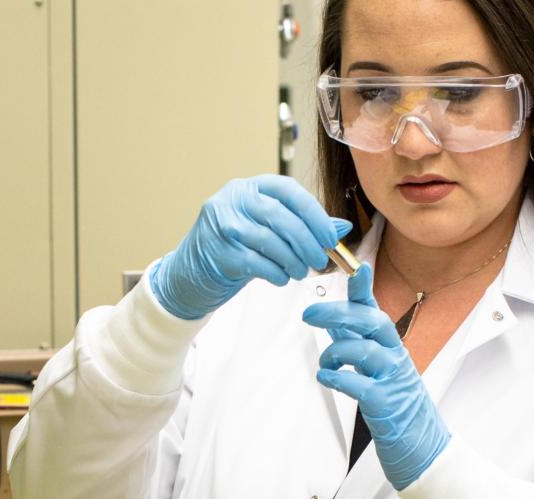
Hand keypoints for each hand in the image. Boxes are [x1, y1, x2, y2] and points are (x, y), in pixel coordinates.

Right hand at [150, 175, 352, 319]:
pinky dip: (276, 273)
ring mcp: (222, 225)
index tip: (331, 237)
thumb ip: (303, 225)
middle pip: (280, 216)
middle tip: (320, 260)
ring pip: (270, 241)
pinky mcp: (217, 252)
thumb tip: (341, 227)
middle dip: (306, 241)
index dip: (314, 213)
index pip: (289, 191)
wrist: (192, 272)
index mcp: (250, 186)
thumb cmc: (236, 246)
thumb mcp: (268, 230)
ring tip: (301, 272)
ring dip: (293, 260)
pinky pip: (257, 263)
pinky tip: (281, 278)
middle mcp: (233, 200)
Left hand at [302, 263, 450, 489]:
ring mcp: (394, 381)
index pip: (375, 311)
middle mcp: (396, 359)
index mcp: (392, 348)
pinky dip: (338, 378)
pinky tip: (328, 379)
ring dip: (335, 352)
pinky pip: (360, 384)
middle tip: (309, 313)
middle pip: (372, 322)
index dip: (364, 289)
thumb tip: (334, 322)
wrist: (425, 451)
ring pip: (365, 350)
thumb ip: (356, 346)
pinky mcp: (387, 406)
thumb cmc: (398, 410)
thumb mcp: (378, 372)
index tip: (356, 267)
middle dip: (339, 312)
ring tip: (325, 365)